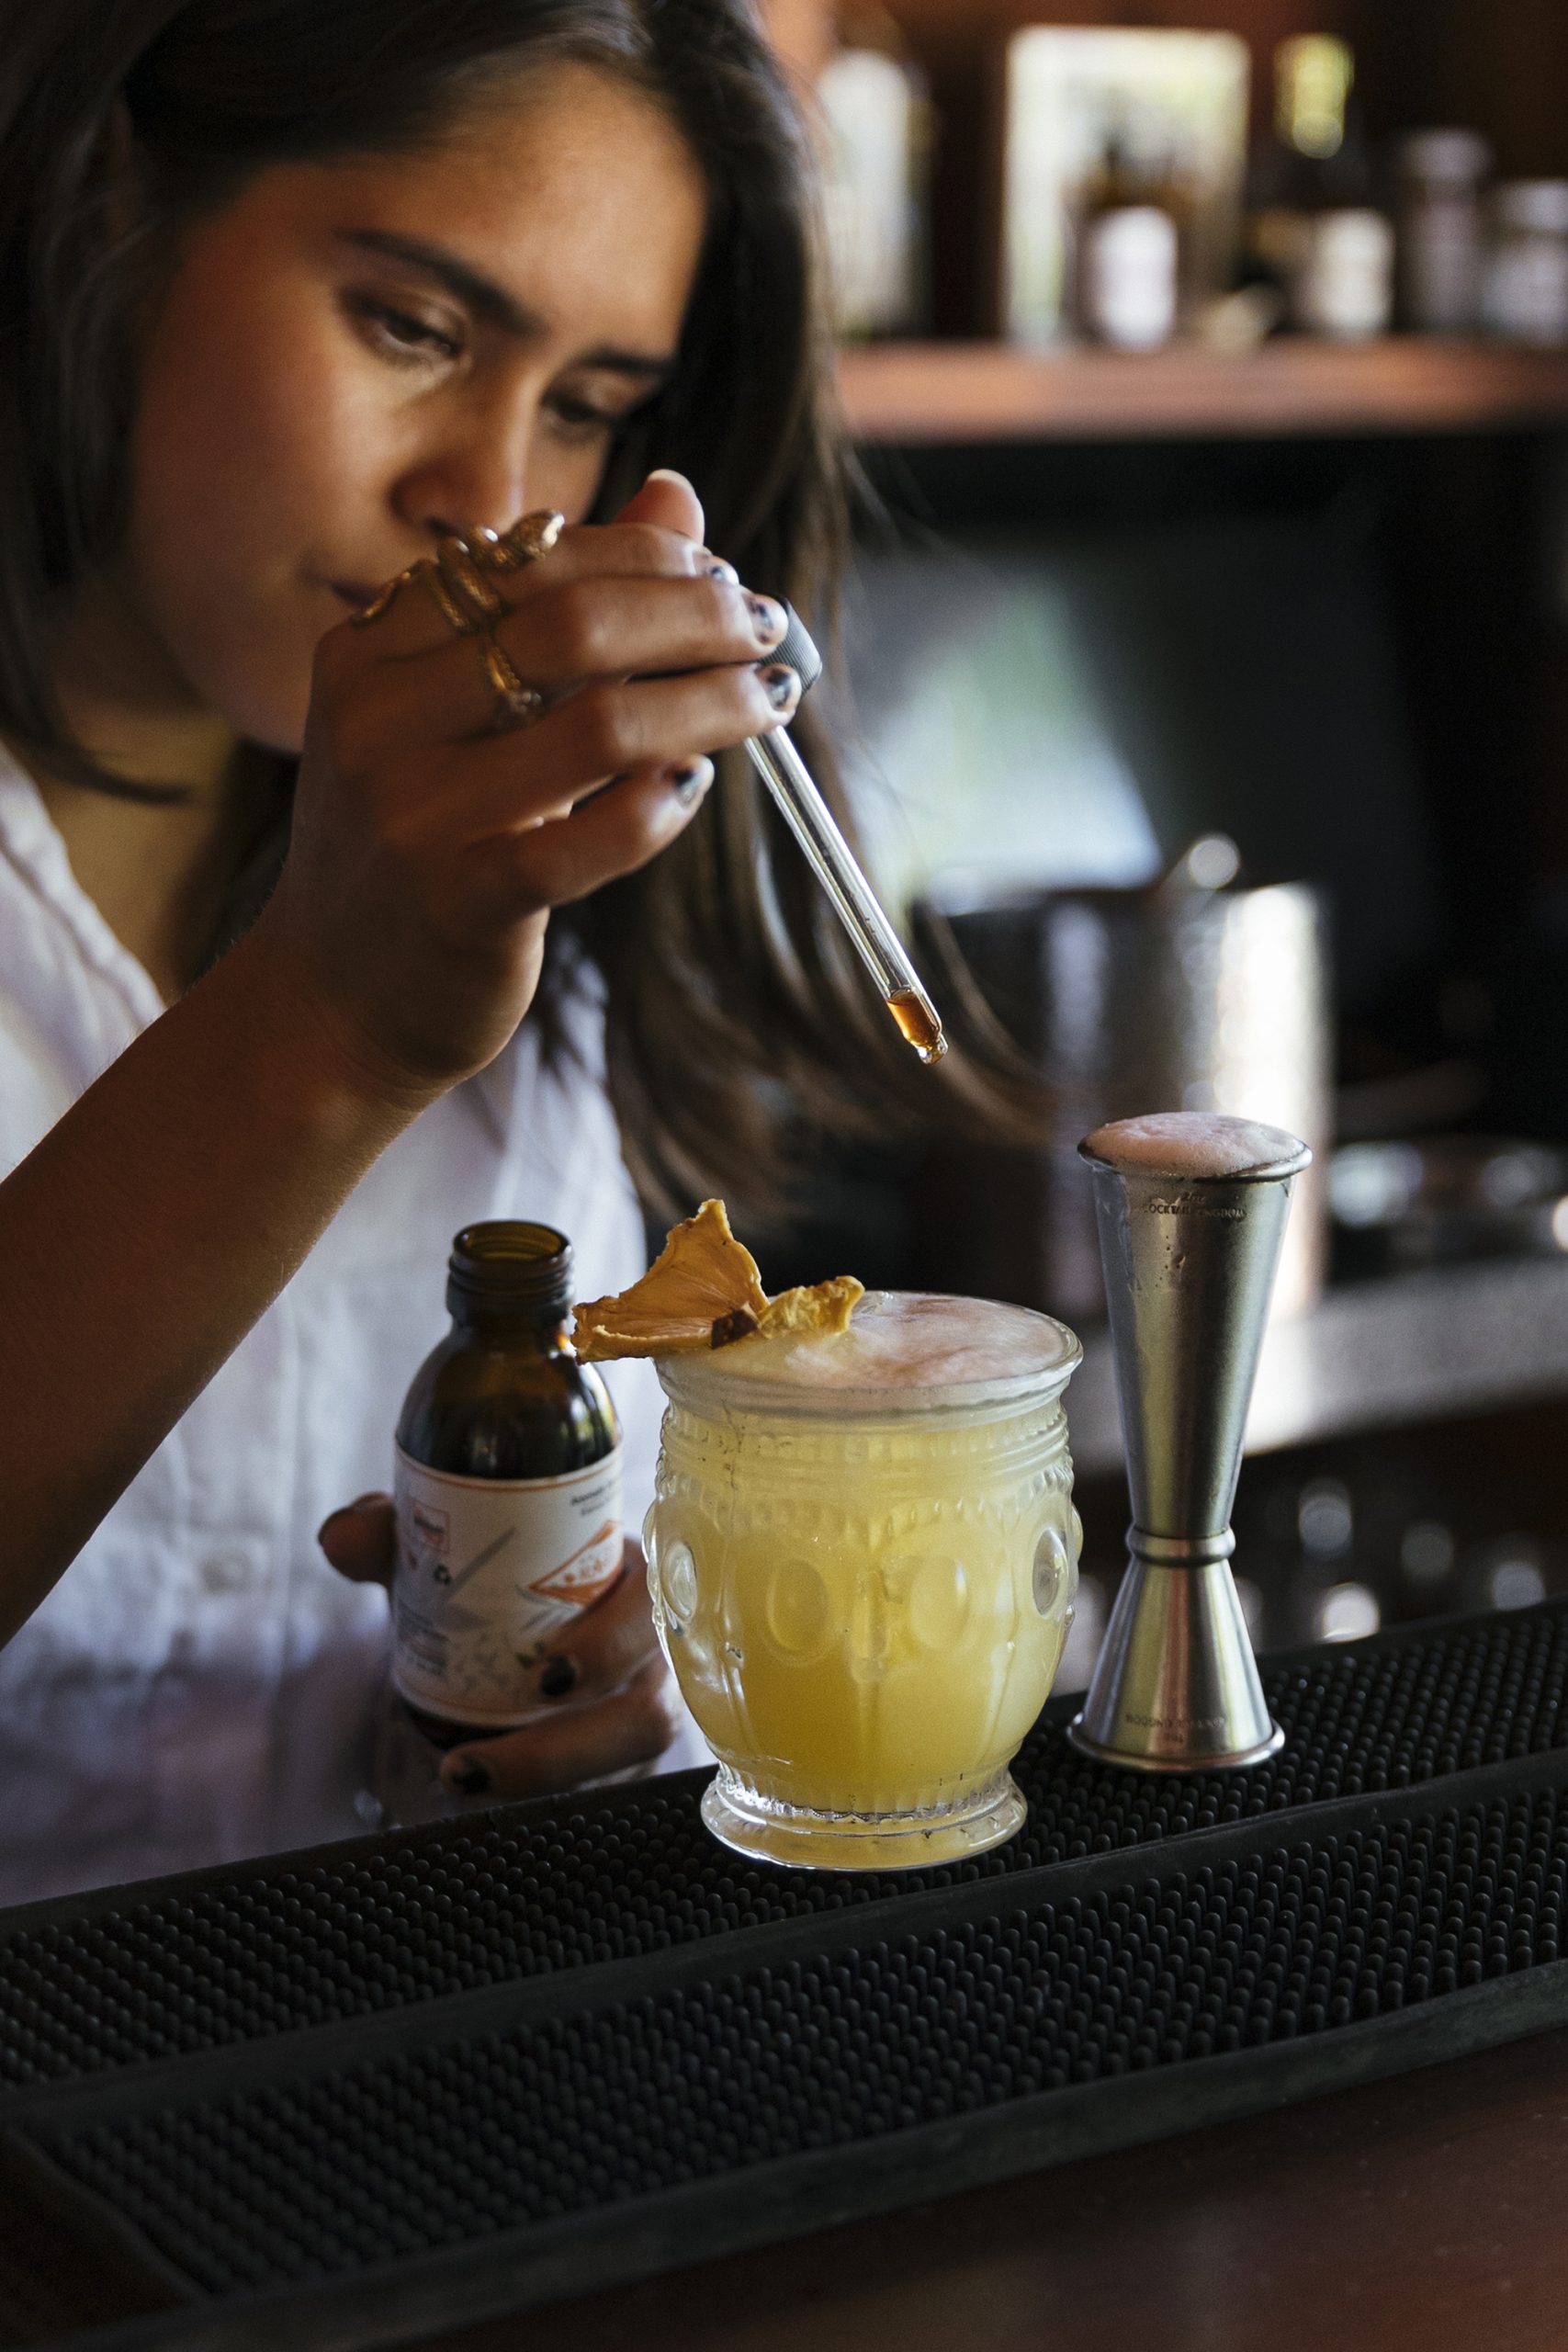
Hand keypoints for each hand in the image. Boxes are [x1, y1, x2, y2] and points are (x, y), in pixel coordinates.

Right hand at [252, 469, 797, 1110]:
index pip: (534, 562)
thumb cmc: (417, 840)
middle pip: (573, 626)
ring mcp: (415, 814)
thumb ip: (562, 605)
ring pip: (601, 727)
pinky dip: (661, 806)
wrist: (332, 998)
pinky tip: (694, 787)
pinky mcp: (461, 904)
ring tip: (766, 700)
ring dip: (709, 705)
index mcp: (372, 649)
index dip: (648, 557)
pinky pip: (590, 840)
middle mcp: (379, 719)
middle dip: (695, 617)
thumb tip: (676, 496)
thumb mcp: (459, 710)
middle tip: (765, 629)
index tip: (722, 577)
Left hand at [319, 1496, 678, 1797]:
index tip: (548, 1677)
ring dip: (551, 1773)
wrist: (506, 1613)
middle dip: (576, 1745)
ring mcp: (645, 1703)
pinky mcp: (624, 1750)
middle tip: (477, 1759)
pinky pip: (608, 1779)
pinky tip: (477, 1784)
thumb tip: (343, 1536)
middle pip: (650, 1710)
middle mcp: (654, 1647)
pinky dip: (541, 1785)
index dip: (616, 1646)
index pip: (656, 1609)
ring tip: (464, 1775)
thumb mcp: (449, 1551)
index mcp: (633, 1576)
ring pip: (630, 1756)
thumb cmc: (501, 1570)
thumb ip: (389, 1534)